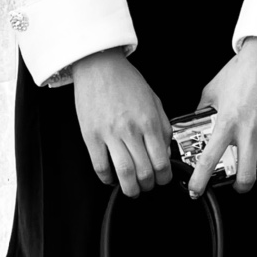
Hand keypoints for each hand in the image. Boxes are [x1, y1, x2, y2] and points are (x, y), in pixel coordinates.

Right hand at [72, 48, 172, 197]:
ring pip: (123, 172)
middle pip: (144, 171)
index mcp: (149, 121)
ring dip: (129, 188)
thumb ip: (163, 126)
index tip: (162, 180)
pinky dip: (107, 178)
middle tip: (148, 186)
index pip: (161, 160)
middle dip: (148, 185)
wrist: (99, 66)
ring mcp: (109, 134)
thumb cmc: (126, 81)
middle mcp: (131, 130)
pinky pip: (100, 165)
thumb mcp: (154, 100)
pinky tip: (111, 178)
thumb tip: (165, 151)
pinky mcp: (91, 136)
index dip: (164, 177)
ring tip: (131, 190)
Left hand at [187, 37, 256, 197]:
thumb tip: (194, 120)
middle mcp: (249, 130)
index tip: (195, 191)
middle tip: (237, 185)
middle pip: (246, 174)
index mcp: (226, 123)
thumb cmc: (241, 71)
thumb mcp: (212, 91)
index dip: (200, 180)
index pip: (209, 159)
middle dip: (240, 187)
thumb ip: (202, 110)